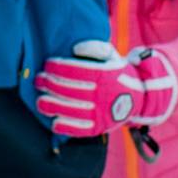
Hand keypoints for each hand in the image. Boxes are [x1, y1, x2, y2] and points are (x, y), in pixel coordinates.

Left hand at [33, 41, 177, 136]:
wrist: (139, 98)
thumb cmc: (117, 73)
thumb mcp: (112, 55)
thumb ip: (95, 48)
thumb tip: (76, 48)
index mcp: (106, 75)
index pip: (78, 71)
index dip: (59, 67)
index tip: (48, 64)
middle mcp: (104, 94)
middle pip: (71, 90)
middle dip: (51, 84)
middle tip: (39, 80)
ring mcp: (102, 112)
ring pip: (73, 110)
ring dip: (53, 106)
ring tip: (40, 101)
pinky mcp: (100, 127)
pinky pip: (81, 129)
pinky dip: (67, 127)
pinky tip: (54, 122)